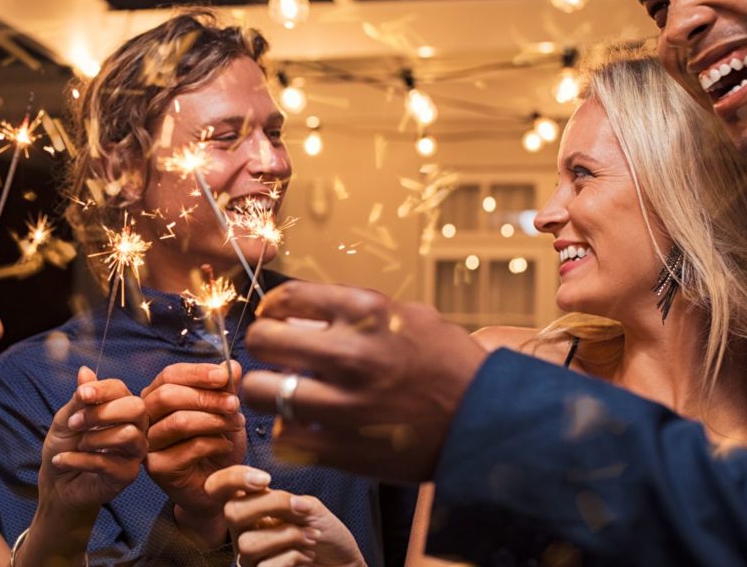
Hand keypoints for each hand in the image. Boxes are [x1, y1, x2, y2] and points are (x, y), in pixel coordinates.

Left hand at [39, 366, 147, 511]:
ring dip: (93, 438)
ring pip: (128, 435)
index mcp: (120, 408)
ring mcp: (134, 452)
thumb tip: (85, 370)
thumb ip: (79, 398)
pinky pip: (108, 462)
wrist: (56, 483)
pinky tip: (63, 461)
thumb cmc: (65, 447)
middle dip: (102, 412)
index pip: (121, 389)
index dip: (102, 389)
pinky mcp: (128, 475)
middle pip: (137, 408)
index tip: (81, 395)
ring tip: (77, 445)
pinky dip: (78, 460)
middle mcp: (134, 427)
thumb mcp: (66, 419)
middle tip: (75, 423)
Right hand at [140, 361, 246, 546]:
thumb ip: (225, 389)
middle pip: (168, 396)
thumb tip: (231, 364)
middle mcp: (147, 419)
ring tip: (237, 424)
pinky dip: (215, 443)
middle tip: (235, 404)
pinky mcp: (158, 468)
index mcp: (157, 397)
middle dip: (207, 397)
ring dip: (214, 420)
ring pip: (179, 422)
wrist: (218, 488)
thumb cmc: (217, 447)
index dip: (197, 373)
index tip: (225, 375)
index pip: (169, 375)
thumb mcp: (225, 412)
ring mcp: (148, 444)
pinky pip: (189, 447)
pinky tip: (227, 446)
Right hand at [206, 466, 366, 566]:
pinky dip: (293, 557)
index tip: (266, 480)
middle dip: (270, 505)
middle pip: (231, 512)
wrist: (343, 564)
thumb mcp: (309, 508)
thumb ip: (285, 500)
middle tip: (300, 510)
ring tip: (311, 537)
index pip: (218, 487)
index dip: (232, 478)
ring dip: (287, 536)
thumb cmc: (325, 536)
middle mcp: (243, 532)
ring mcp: (249, 558)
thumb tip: (265, 494)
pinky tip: (307, 557)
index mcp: (250, 507)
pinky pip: (266, 566)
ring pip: (248, 543)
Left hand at [241, 282, 486, 481]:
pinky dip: (288, 432)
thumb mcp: (408, 316)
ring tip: (285, 393)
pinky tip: (307, 426)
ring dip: (267, 390)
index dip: (273, 309)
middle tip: (277, 357)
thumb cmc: (447, 365)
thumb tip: (299, 312)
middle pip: (261, 340)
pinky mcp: (342, 449)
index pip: (286, 298)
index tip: (276, 319)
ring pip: (259, 391)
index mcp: (367, 312)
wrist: (486, 423)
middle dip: (263, 347)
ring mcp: (343, 405)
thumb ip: (353, 309)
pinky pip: (282, 436)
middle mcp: (350, 355)